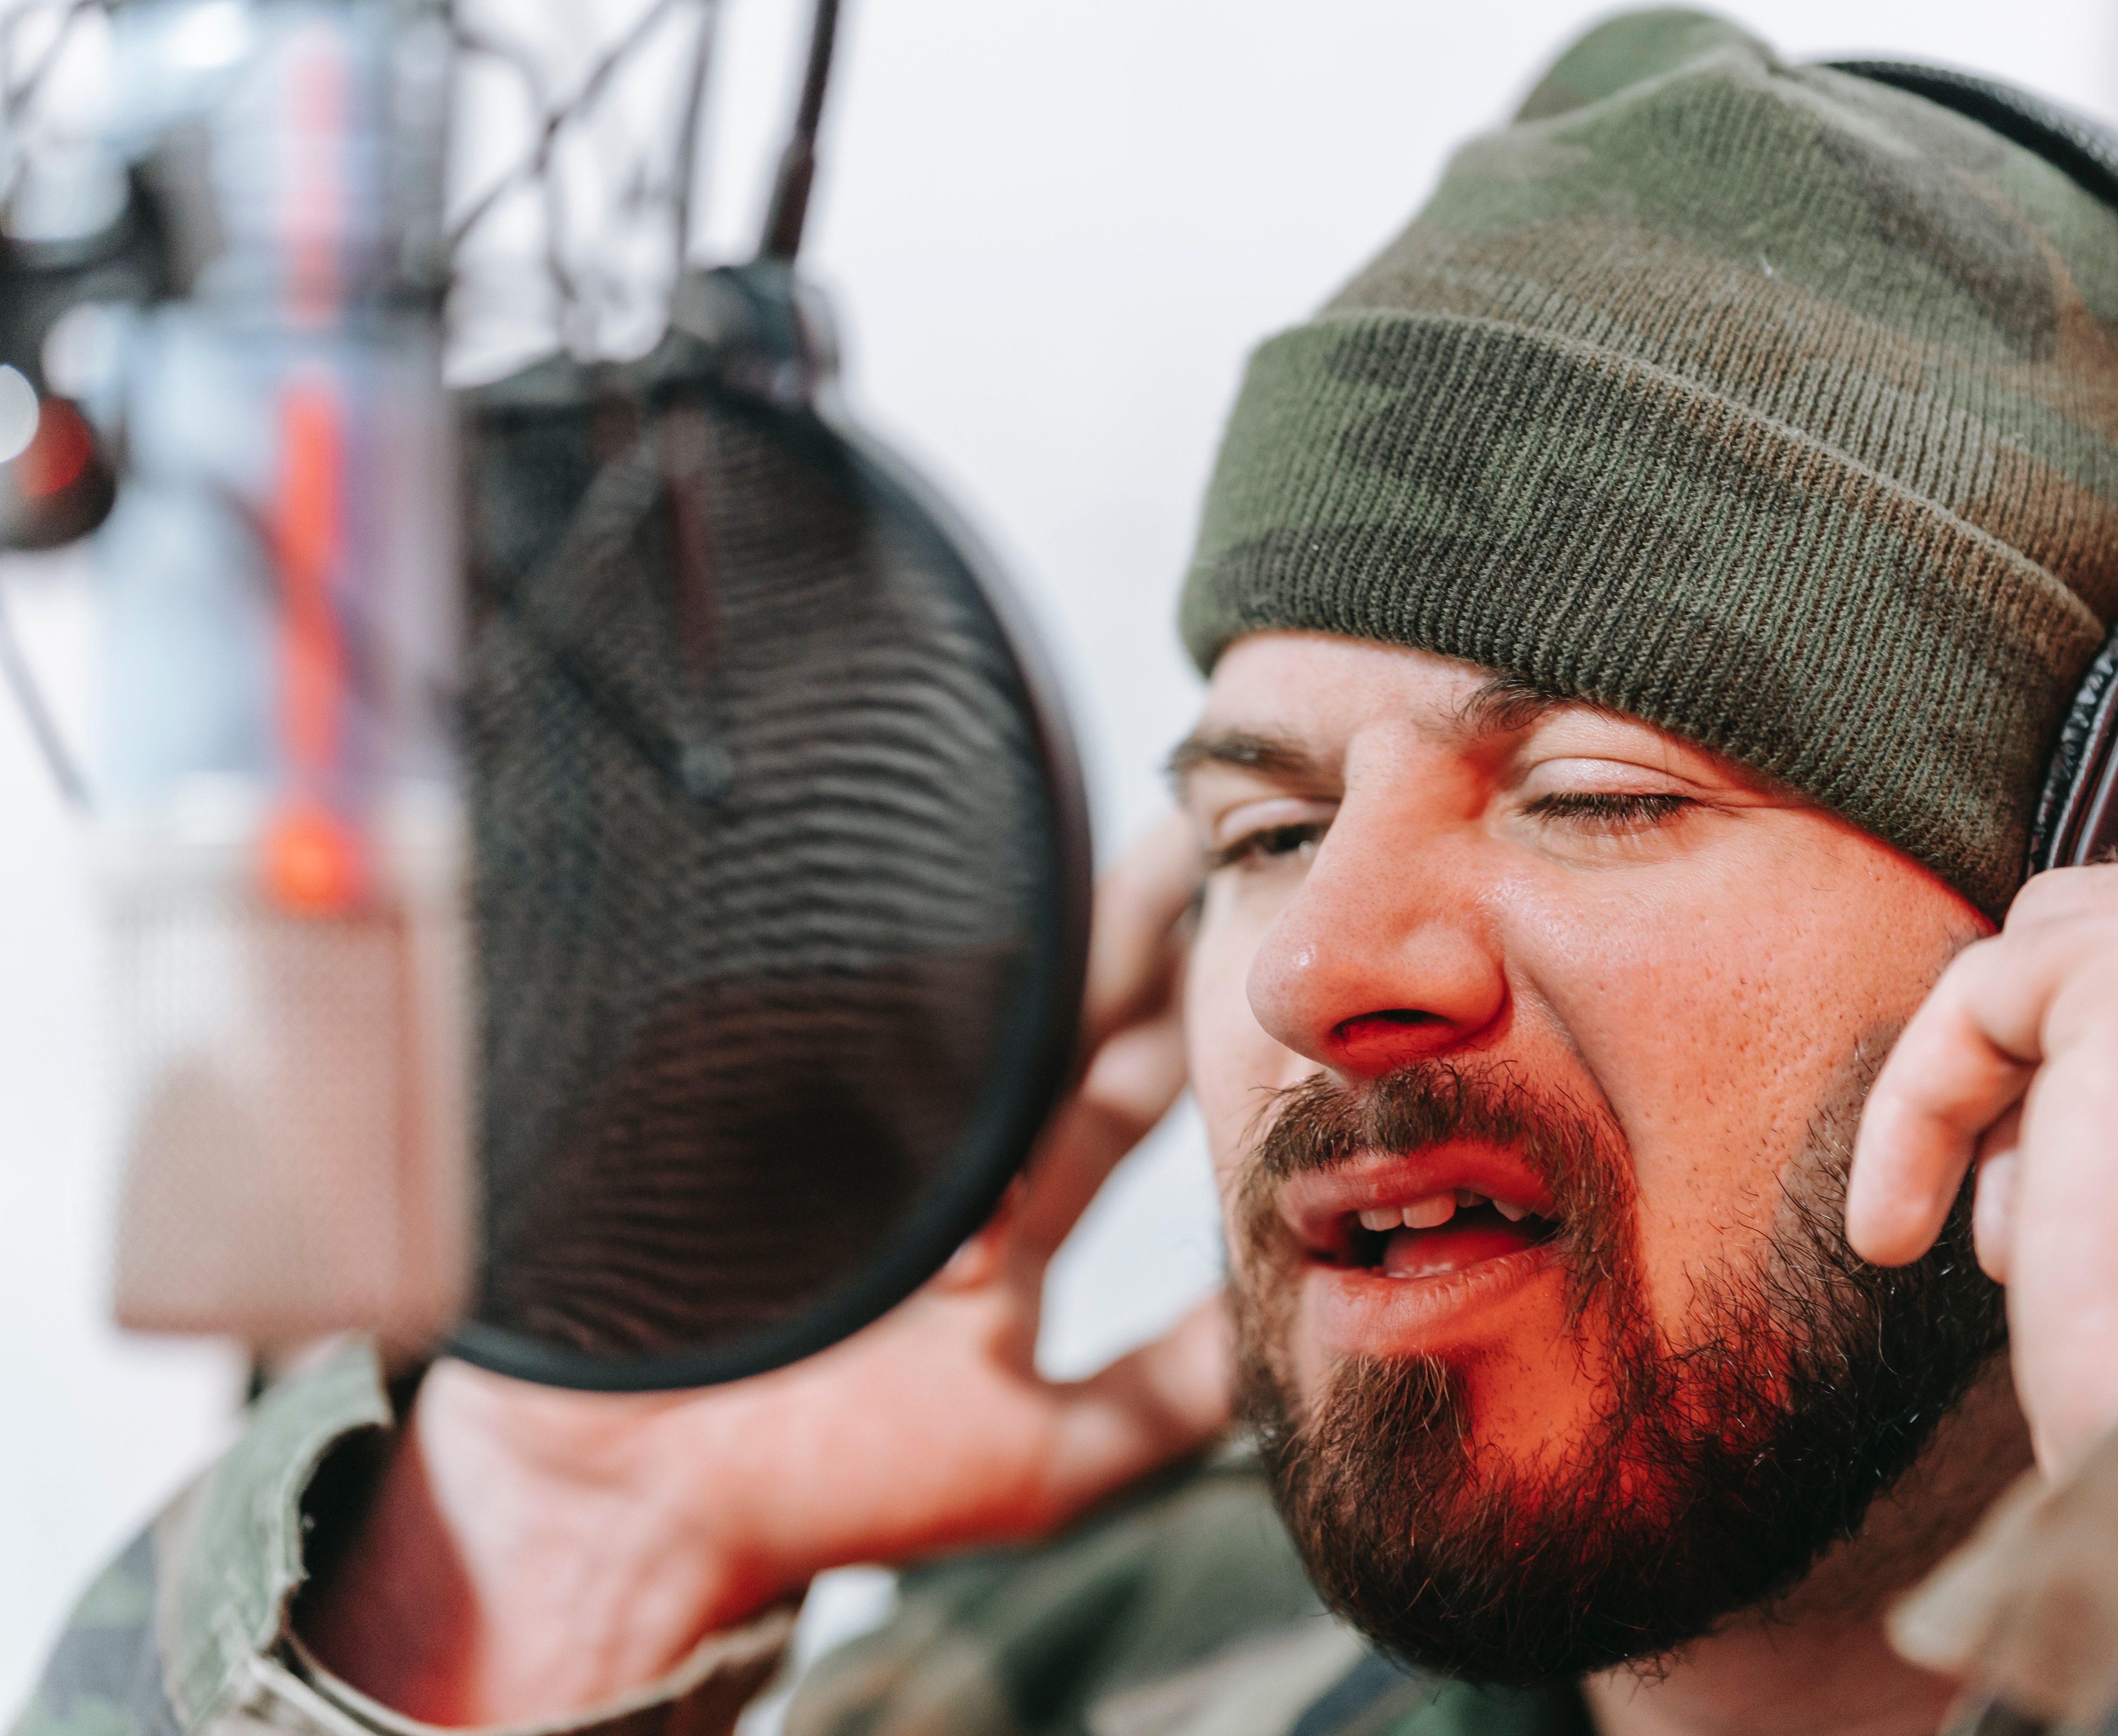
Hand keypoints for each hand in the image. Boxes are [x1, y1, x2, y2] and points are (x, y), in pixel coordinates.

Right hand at [298, 817, 1229, 1723]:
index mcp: (1009, 1218)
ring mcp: (846, 1108)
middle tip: (1205, 828)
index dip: (1188, 1013)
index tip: (1261, 940)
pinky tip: (968, 860)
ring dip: (1035, 907)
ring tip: (1111, 820)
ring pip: (961, 982)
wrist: (623, 1499)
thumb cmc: (824, 1494)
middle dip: (1128, 920)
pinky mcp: (748, 1082)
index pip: (1122, 1087)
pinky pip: (832, 992)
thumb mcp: (1040, 1459)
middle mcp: (942, 1147)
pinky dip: (894, 941)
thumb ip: (1167, 1393)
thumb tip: (1291, 1319)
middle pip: (1053, 1006)